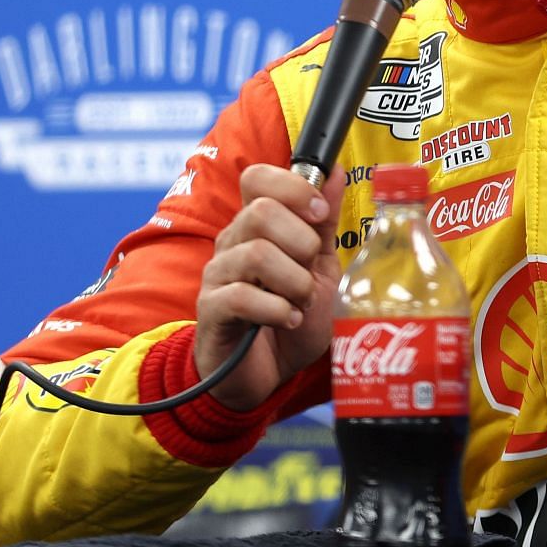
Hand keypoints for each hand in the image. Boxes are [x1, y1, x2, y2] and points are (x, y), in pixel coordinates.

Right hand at [195, 163, 347, 411]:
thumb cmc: (290, 318)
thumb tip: (336, 171)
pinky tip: (288, 320)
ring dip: (293, 281)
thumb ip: (322, 222)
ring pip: (256, 253)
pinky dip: (275, 309)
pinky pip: (240, 297)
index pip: (257, 177)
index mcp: (257, 225)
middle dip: (301, 242)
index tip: (319, 214)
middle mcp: (232, 242)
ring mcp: (218, 275)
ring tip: (300, 302)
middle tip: (309, 272)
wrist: (264, 375)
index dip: (293, 188)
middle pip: (261, 212)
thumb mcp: (319, 267)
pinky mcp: (211, 311)